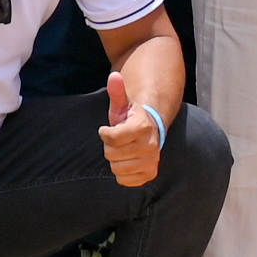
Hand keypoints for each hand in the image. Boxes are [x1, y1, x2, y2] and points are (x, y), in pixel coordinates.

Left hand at [100, 70, 164, 187]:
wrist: (152, 131)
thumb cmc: (131, 118)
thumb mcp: (122, 104)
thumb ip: (117, 91)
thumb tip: (114, 75)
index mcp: (142, 127)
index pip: (111, 139)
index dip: (104, 133)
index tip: (107, 129)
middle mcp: (150, 146)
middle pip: (112, 155)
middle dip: (110, 147)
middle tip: (117, 141)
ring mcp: (151, 161)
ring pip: (117, 169)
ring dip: (115, 161)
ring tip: (123, 151)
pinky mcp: (150, 174)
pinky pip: (125, 180)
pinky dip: (122, 174)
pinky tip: (128, 162)